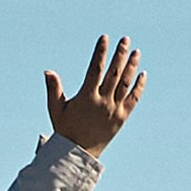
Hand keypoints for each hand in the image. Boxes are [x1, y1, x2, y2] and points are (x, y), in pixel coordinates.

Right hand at [44, 37, 144, 156]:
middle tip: (125, 39)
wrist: (79, 153)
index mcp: (87, 97)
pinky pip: (133, 99)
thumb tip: (48, 71)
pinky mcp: (122, 117)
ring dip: (131, 66)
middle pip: (114, 73)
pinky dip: (139, 86)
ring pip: (126, 84)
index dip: (101, 52)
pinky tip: (142, 74)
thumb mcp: (56, 109)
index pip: (96, 69)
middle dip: (120, 54)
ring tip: (136, 52)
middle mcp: (103, 102)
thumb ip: (53, 89)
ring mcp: (114, 109)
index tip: (105, 38)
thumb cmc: (65, 129)